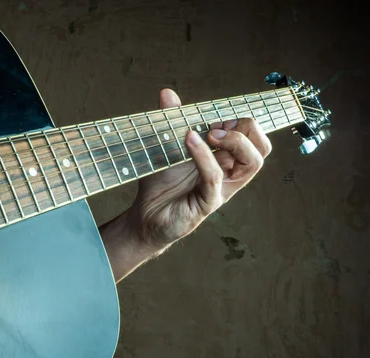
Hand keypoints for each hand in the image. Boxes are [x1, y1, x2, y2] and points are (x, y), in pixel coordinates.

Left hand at [127, 88, 271, 250]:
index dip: (239, 120)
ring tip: (209, 133)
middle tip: (216, 126)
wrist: (145, 215)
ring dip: (235, 141)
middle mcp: (229, 173)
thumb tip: (167, 93)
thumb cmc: (161, 183)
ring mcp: (221, 189)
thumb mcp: (165, 146)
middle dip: (246, 128)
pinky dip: (205, 156)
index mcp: (225, 158)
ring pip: (252, 162)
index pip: (252, 135)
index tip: (212, 118)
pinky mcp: (208, 203)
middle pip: (261, 147)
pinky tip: (190, 141)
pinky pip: (216, 177)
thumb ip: (170, 120)